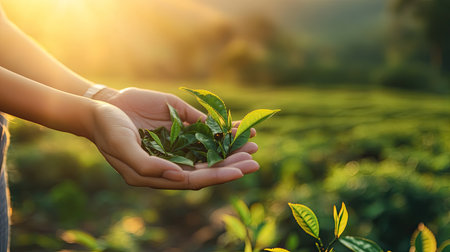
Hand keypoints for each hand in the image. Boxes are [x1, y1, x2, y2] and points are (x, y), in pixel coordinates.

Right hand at [89, 101, 258, 189]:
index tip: (240, 171)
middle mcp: (172, 161)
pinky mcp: (177, 126)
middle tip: (254, 159)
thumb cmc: (108, 130)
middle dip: (232, 163)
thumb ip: (148, 166)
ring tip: (253, 142)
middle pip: (207, 167)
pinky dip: (220, 129)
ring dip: (230, 147)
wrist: (101, 108)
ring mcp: (176, 144)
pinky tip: (237, 127)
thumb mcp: (123, 148)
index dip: (218, 176)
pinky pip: (203, 130)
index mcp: (159, 173)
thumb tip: (179, 177)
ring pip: (209, 150)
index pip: (194, 179)